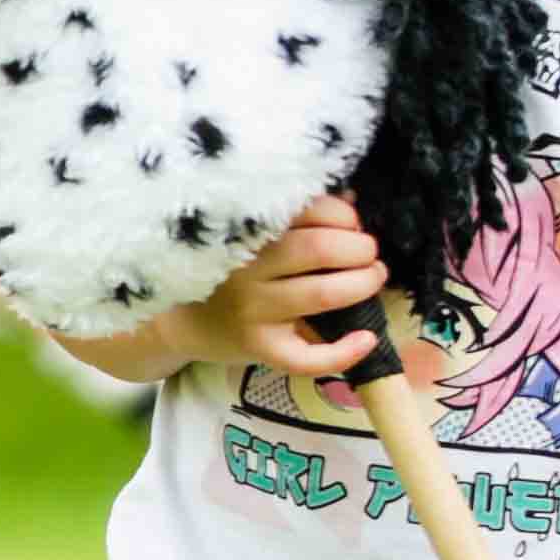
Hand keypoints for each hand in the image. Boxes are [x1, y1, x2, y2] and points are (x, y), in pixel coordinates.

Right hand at [176, 195, 389, 387]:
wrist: (184, 322)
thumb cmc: (230, 270)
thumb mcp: (252, 237)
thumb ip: (296, 217)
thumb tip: (352, 201)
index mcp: (246, 232)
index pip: (307, 211)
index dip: (343, 215)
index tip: (352, 223)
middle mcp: (246, 270)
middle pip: (319, 249)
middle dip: (359, 248)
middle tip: (368, 251)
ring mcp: (252, 312)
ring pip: (322, 294)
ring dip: (364, 283)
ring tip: (374, 276)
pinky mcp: (259, 348)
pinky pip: (306, 358)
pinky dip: (345, 352)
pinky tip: (368, 339)